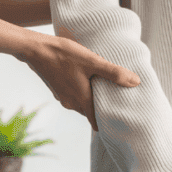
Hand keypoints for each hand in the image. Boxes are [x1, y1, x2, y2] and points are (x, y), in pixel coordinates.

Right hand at [17, 31, 138, 130]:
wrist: (35, 49)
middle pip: (90, 112)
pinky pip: (73, 94)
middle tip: (115, 98)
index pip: (96, 123)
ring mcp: (62, 96)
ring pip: (81, 102)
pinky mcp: (56, 88)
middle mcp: (71, 103)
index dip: (107, 123)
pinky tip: (85, 76)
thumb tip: (135, 82)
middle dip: (101, 107)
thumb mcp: (92, 62)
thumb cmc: (64, 55)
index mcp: (82, 100)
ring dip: (90, 97)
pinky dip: (81, 90)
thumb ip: (113, 73)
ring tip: (102, 85)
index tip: (118, 120)